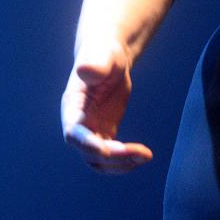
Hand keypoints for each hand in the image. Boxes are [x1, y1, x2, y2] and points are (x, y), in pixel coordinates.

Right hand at [61, 39, 152, 173]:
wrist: (108, 59)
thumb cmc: (102, 54)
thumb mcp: (101, 56)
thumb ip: (94, 64)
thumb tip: (85, 69)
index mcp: (73, 107)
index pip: (74, 132)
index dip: (87, 144)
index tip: (106, 151)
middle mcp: (78, 124)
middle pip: (89, 152)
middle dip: (113, 157)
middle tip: (141, 154)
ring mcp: (90, 131)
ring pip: (99, 161)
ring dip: (120, 165)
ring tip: (146, 157)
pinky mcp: (104, 133)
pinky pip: (111, 156)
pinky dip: (125, 160)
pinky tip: (143, 156)